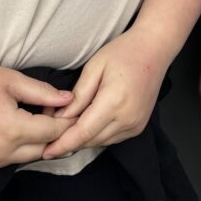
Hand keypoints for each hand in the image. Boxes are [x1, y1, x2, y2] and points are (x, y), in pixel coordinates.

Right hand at [0, 59, 75, 174]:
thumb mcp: (12, 80)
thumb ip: (43, 93)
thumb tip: (69, 100)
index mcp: (12, 130)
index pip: (52, 133)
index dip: (64, 122)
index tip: (70, 113)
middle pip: (40, 150)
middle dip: (49, 135)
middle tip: (48, 115)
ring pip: (20, 159)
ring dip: (27, 144)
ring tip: (24, 121)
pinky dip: (7, 151)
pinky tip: (0, 132)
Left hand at [41, 27, 167, 158]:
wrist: (155, 48)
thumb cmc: (124, 51)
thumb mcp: (94, 67)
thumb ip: (77, 95)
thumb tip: (59, 118)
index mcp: (114, 102)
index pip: (82, 132)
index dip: (63, 144)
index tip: (46, 152)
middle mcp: (127, 118)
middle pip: (90, 140)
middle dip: (69, 141)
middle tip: (50, 136)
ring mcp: (135, 125)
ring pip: (101, 142)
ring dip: (83, 138)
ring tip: (67, 128)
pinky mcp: (139, 126)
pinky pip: (112, 138)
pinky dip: (97, 135)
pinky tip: (88, 124)